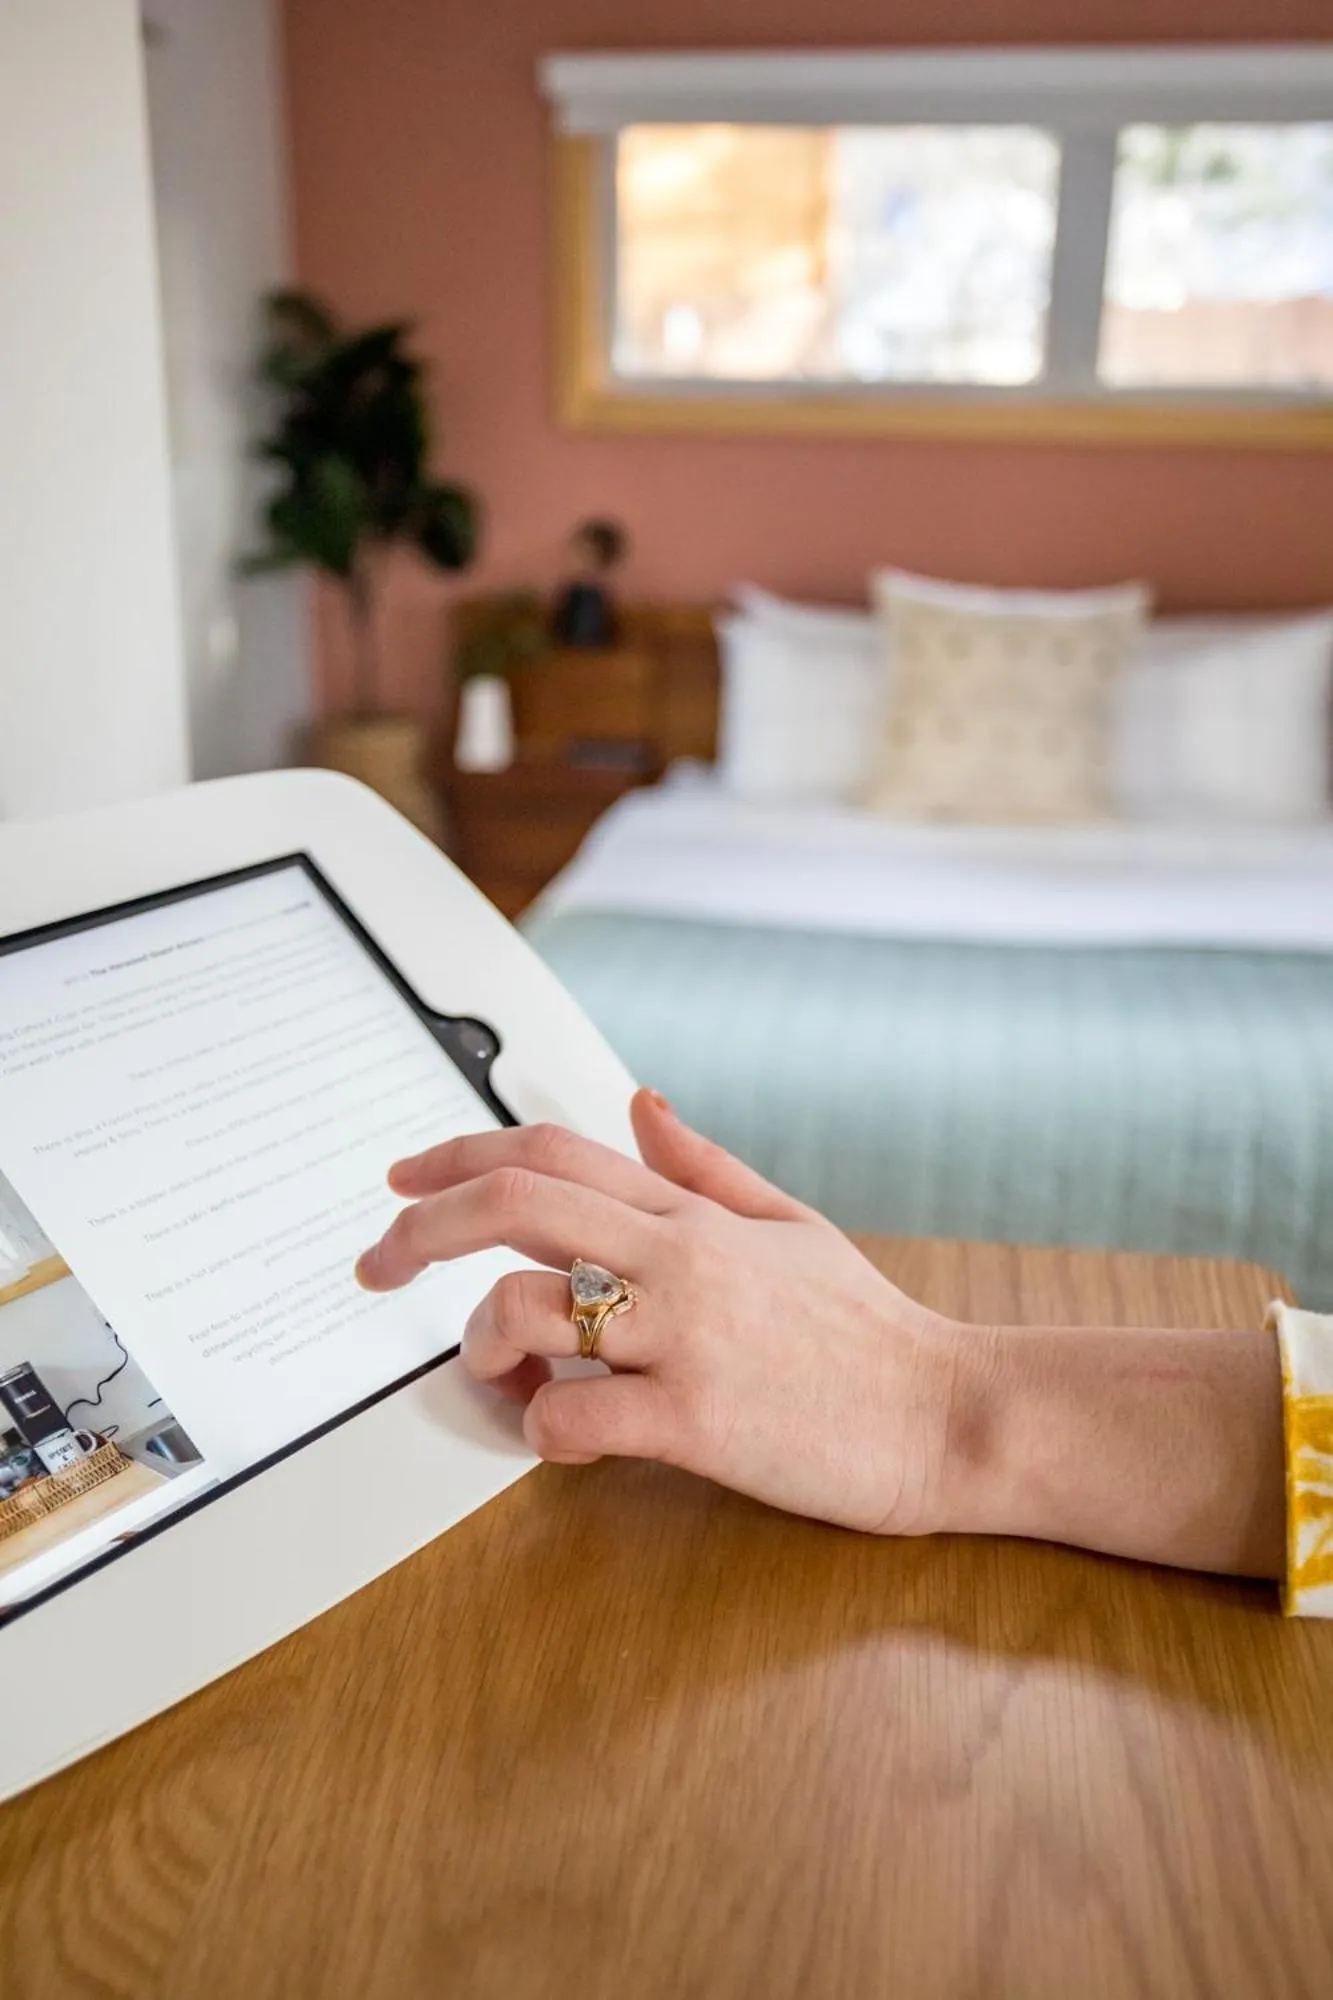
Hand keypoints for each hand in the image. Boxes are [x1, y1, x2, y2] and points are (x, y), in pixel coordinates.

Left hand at [356, 1090, 969, 1535]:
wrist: (950, 1413)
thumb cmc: (867, 1328)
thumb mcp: (790, 1223)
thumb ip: (705, 1167)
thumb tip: (641, 1100)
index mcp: (691, 1214)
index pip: (547, 1151)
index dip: (454, 1157)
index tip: (400, 1183)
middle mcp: (680, 1258)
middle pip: (513, 1205)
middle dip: (419, 1229)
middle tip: (374, 1265)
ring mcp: (686, 1336)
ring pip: (528, 1308)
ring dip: (480, 1343)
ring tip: (496, 1371)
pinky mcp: (697, 1419)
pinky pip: (573, 1415)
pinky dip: (539, 1429)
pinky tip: (559, 1437)